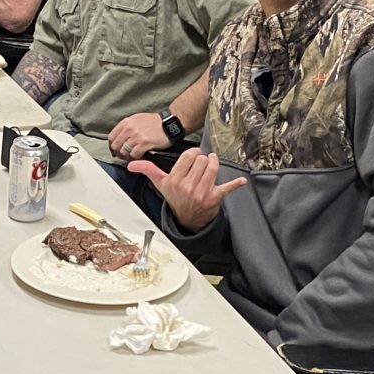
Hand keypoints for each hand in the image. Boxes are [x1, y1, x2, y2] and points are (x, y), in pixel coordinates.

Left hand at [106, 112, 170, 162]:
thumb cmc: (155, 122)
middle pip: (116, 146)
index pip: (111, 137)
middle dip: (119, 154)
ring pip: (124, 152)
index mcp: (126, 122)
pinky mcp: (145, 143)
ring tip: (133, 157)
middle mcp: (129, 128)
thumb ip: (127, 127)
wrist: (169, 123)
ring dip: (127, 157)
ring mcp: (137, 136)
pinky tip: (140, 157)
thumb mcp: (137, 119)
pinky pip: (134, 155)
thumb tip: (119, 139)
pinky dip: (136, 158)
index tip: (115, 151)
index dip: (112, 147)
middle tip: (124, 157)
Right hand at [126, 148, 246, 230]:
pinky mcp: (214, 198)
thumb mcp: (160, 184)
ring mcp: (202, 193)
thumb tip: (131, 164)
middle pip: (202, 160)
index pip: (189, 156)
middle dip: (203, 159)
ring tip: (212, 163)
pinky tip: (241, 181)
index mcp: (175, 180)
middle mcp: (188, 186)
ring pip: (213, 168)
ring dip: (214, 163)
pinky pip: (227, 187)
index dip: (194, 153)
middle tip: (202, 163)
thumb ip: (147, 170)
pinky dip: (235, 184)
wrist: (186, 220)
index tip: (194, 156)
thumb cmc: (175, 198)